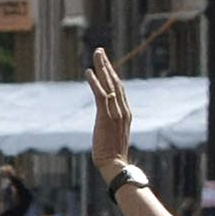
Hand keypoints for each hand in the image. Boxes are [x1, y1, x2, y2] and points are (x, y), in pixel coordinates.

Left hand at [87, 49, 133, 182]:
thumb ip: (112, 125)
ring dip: (102, 67)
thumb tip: (106, 122)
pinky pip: (101, 95)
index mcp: (125, 113)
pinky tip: (89, 71)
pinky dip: (95, 82)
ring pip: (109, 84)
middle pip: (115, 82)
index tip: (105, 64)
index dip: (112, 75)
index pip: (119, 89)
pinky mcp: (105, 116)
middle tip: (99, 51)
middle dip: (107, 65)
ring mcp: (115, 112)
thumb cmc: (112, 154)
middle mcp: (122, 110)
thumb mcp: (114, 135)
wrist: (114, 164)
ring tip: (96, 54)